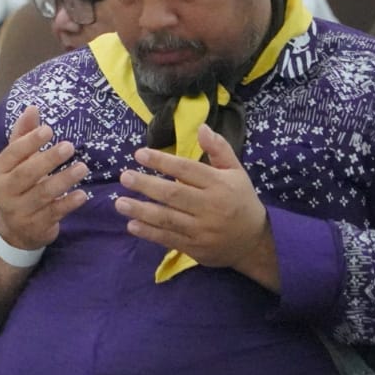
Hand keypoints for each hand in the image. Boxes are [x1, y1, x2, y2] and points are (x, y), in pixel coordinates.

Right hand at [0, 105, 88, 251]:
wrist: (12, 228)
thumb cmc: (18, 185)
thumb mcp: (16, 162)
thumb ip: (23, 135)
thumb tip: (32, 107)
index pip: (11, 154)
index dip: (29, 141)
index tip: (48, 130)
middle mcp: (5, 191)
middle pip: (26, 174)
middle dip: (48, 160)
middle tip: (69, 146)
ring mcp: (19, 210)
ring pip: (42, 194)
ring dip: (63, 180)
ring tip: (82, 168)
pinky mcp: (36, 226)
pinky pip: (53, 213)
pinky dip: (68, 204)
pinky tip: (82, 195)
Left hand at [116, 124, 274, 284]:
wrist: (255, 242)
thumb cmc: (240, 200)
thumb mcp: (236, 172)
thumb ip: (219, 149)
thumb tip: (202, 126)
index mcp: (220, 185)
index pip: (187, 170)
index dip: (162, 161)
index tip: (139, 154)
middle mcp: (211, 207)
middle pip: (174, 194)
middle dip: (146, 185)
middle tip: (124, 176)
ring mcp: (202, 230)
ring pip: (168, 219)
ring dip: (141, 211)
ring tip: (119, 203)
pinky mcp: (196, 248)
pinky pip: (169, 239)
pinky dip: (149, 233)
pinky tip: (132, 225)